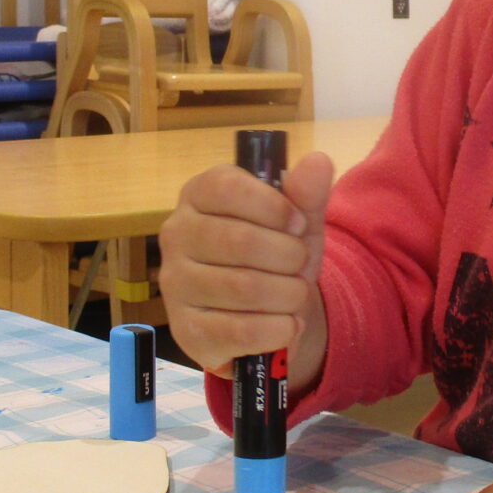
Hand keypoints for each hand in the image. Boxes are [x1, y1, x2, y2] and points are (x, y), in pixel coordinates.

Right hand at [158, 151, 333, 394]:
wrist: (269, 313)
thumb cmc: (277, 255)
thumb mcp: (297, 222)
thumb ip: (307, 193)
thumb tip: (318, 161)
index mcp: (198, 195)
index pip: (225, 187)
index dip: (273, 206)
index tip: (298, 223)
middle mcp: (176, 235)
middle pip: (239, 240)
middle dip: (288, 256)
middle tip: (301, 265)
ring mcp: (175, 284)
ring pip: (243, 288)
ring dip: (288, 295)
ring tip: (296, 295)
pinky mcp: (185, 330)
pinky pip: (239, 331)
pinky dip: (278, 329)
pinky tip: (288, 324)